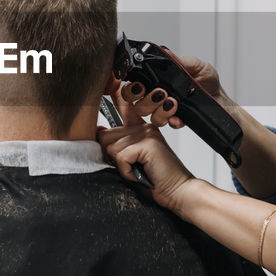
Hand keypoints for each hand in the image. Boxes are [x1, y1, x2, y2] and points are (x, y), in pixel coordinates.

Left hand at [98, 92, 203, 216]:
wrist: (178, 192)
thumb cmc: (156, 180)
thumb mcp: (131, 159)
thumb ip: (116, 145)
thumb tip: (97, 130)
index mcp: (140, 128)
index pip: (124, 103)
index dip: (115, 94)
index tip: (112, 83)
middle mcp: (143, 127)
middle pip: (105, 135)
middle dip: (111, 156)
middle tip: (130, 166)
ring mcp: (146, 133)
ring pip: (110, 147)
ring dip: (120, 166)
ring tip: (137, 170)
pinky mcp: (147, 144)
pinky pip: (120, 157)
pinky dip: (126, 172)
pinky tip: (139, 174)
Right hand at [116, 55, 232, 128]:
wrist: (222, 99)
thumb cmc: (208, 82)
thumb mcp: (194, 65)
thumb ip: (178, 61)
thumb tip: (165, 52)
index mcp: (158, 81)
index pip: (135, 86)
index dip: (131, 88)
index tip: (138, 85)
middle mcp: (158, 97)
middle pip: (136, 103)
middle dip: (142, 99)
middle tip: (158, 92)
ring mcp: (166, 111)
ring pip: (150, 116)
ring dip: (158, 109)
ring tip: (172, 101)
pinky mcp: (177, 121)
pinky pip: (168, 124)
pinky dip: (172, 120)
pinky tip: (178, 117)